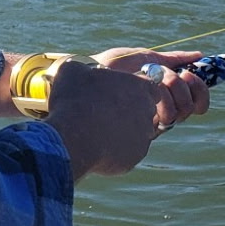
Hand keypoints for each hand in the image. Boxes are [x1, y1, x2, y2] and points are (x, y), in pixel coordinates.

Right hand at [45, 53, 205, 181]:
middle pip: (145, 110)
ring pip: (137, 132)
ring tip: (97, 130)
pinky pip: (127, 152)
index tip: (117, 92)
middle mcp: (147, 111)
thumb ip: (85, 68)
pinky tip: (96, 145)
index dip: (133, 89)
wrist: (74, 137)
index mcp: (139, 86)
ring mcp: (143, 136)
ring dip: (122, 131)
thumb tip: (80, 70)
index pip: (150, 87)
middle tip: (105, 112)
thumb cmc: (75, 99)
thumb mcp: (74, 70)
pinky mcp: (134, 157)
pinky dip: (115, 149)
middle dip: (129, 111)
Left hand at [91, 48, 209, 131]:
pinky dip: (160, 99)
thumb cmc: (114, 65)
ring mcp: (152, 120)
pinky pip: (164, 118)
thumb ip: (173, 59)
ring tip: (154, 78)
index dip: (201, 91)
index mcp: (167, 96)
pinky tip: (147, 88)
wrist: (91, 72)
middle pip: (191, 107)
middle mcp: (162, 111)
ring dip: (172, 89)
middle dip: (186, 87)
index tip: (191, 74)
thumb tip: (199, 55)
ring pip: (180, 112)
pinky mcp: (141, 128)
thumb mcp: (147, 57)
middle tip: (172, 76)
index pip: (197, 102)